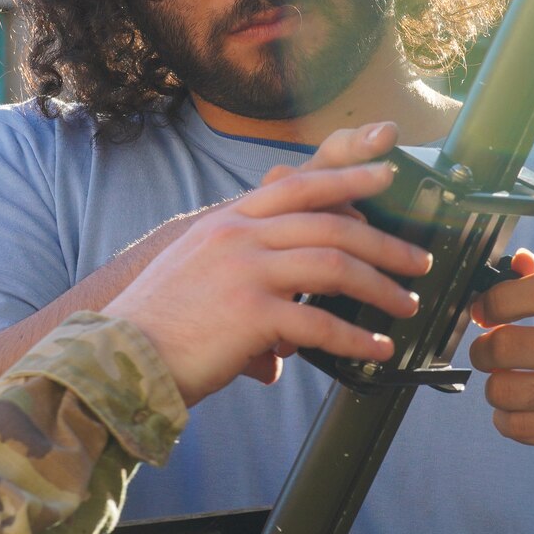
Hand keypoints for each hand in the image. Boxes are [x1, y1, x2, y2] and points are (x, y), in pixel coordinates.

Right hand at [106, 130, 433, 405]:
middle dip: (385, 242)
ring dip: (381, 287)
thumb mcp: (196, 277)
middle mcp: (237, 236)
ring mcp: (245, 272)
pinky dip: (358, 338)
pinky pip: (321, 324)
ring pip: (335, 265)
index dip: (348, 178)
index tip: (386, 175)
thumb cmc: (156, 327)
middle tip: (417, 260)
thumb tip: (282, 340)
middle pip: (331, 223)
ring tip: (406, 304)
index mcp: (226, 223)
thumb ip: (242, 285)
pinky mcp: (251, 316)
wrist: (117, 358)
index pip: (298, 186)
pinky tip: (378, 350)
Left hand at [470, 249, 533, 516]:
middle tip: (489, 351)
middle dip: (484, 349)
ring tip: (510, 382)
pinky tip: (524, 410)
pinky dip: (507, 419)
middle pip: (510, 345)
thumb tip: (520, 262)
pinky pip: (518, 426)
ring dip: (495, 387)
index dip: (502, 299)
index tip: (486, 310)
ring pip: (506, 390)